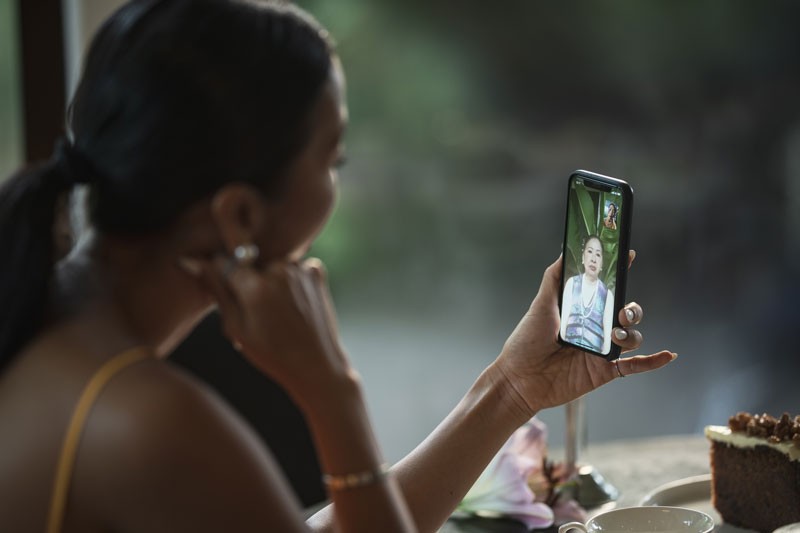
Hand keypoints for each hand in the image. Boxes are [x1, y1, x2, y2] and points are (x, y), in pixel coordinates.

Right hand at [179, 255, 356, 405]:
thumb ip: (216, 290)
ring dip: (270, 282)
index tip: (227, 293)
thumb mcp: (236, 327)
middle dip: (247, 282)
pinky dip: (291, 282)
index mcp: (255, 286)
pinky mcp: (316, 272)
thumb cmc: (272, 354)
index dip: (220, 277)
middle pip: (248, 263)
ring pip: (271, 266)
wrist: (317, 366)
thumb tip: (190, 262)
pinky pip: (293, 269)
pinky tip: (294, 307)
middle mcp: (279, 269)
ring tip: (277, 314)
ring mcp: (300, 269)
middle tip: (256, 314)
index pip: (222, 261)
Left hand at [493, 253, 675, 418]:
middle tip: (622, 310)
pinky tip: (668, 355)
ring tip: (617, 337)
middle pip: (626, 312)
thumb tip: (565, 252)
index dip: (620, 273)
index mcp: (582, 310)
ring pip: (632, 337)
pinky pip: (635, 366)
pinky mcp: (604, 371)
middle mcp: (595, 328)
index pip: (607, 289)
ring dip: (632, 334)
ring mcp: (601, 350)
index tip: (629, 255)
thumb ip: (554, 279)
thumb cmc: (526, 342)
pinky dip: (653, 361)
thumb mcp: (540, 305)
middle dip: (632, 309)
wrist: (519, 378)